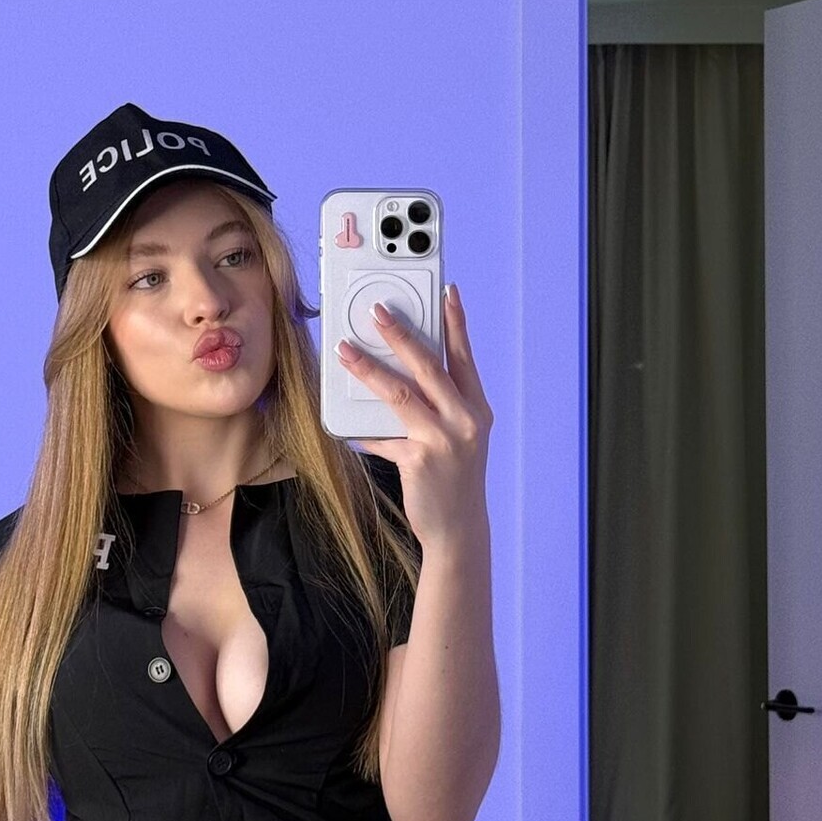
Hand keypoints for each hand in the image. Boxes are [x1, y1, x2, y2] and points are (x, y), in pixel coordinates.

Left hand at [335, 281, 492, 546]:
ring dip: (368, 369)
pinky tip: (345, 423)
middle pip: (429, 366)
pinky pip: (382, 435)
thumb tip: (395, 376)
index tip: (446, 291)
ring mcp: (444, 440)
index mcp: (476, 408)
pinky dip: (362, 428)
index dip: (455, 323)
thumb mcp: (456, 437)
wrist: (459, 528)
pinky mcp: (419, 459)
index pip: (464, 357)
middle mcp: (465, 420)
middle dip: (401, 335)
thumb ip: (435, 407)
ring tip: (345, 351)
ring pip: (400, 393)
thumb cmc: (453, 478)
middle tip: (378, 312)